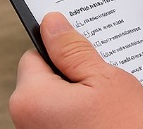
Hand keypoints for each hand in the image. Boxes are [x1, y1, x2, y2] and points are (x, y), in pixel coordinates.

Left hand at [9, 12, 142, 128]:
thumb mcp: (107, 81)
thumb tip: (52, 24)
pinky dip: (88, 122)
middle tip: (108, 86)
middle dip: (76, 79)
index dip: (63, 52)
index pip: (35, 56)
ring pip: (61, 106)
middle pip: (47, 82)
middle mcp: (26, 125)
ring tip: (116, 111)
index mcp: (30, 100)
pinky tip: (114, 124)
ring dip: (84, 103)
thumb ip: (74, 50)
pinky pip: (68, 125)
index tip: (85, 54)